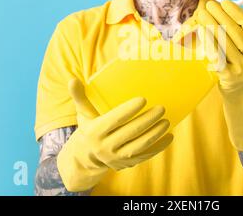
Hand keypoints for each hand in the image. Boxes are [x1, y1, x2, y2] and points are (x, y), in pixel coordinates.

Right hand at [56, 78, 172, 191]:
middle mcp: (105, 147)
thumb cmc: (89, 126)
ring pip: (139, 146)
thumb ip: (80, 96)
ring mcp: (116, 157)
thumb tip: (73, 79)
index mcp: (95, 131)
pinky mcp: (127, 164)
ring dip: (154, 134)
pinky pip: (145, 156)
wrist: (87, 155)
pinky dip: (158, 148)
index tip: (143, 99)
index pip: (114, 120)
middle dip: (147, 120)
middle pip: (129, 133)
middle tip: (161, 108)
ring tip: (166, 121)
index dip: (128, 110)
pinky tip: (169, 137)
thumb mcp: (83, 113)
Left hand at [197, 0, 242, 151]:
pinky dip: (208, 42)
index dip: (236, 12)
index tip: (223, 1)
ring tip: (202, 14)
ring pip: (225, 44)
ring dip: (211, 26)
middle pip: (235, 33)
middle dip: (220, 16)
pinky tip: (201, 31)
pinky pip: (217, 56)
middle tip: (208, 5)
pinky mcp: (229, 78)